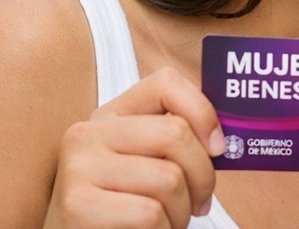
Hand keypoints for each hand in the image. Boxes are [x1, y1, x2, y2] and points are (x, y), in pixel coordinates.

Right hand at [43, 67, 225, 228]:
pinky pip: (150, 213)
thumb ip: (176, 144)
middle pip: (176, 133)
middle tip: (200, 201)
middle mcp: (88, 134)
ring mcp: (78, 167)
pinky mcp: (77, 205)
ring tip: (169, 220)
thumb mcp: (147, 165)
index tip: (217, 148)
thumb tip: (222, 143)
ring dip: (182, 211)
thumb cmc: (126, 207)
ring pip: (168, 179)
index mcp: (111, 116)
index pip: (165, 83)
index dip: (203, 111)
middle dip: (203, 176)